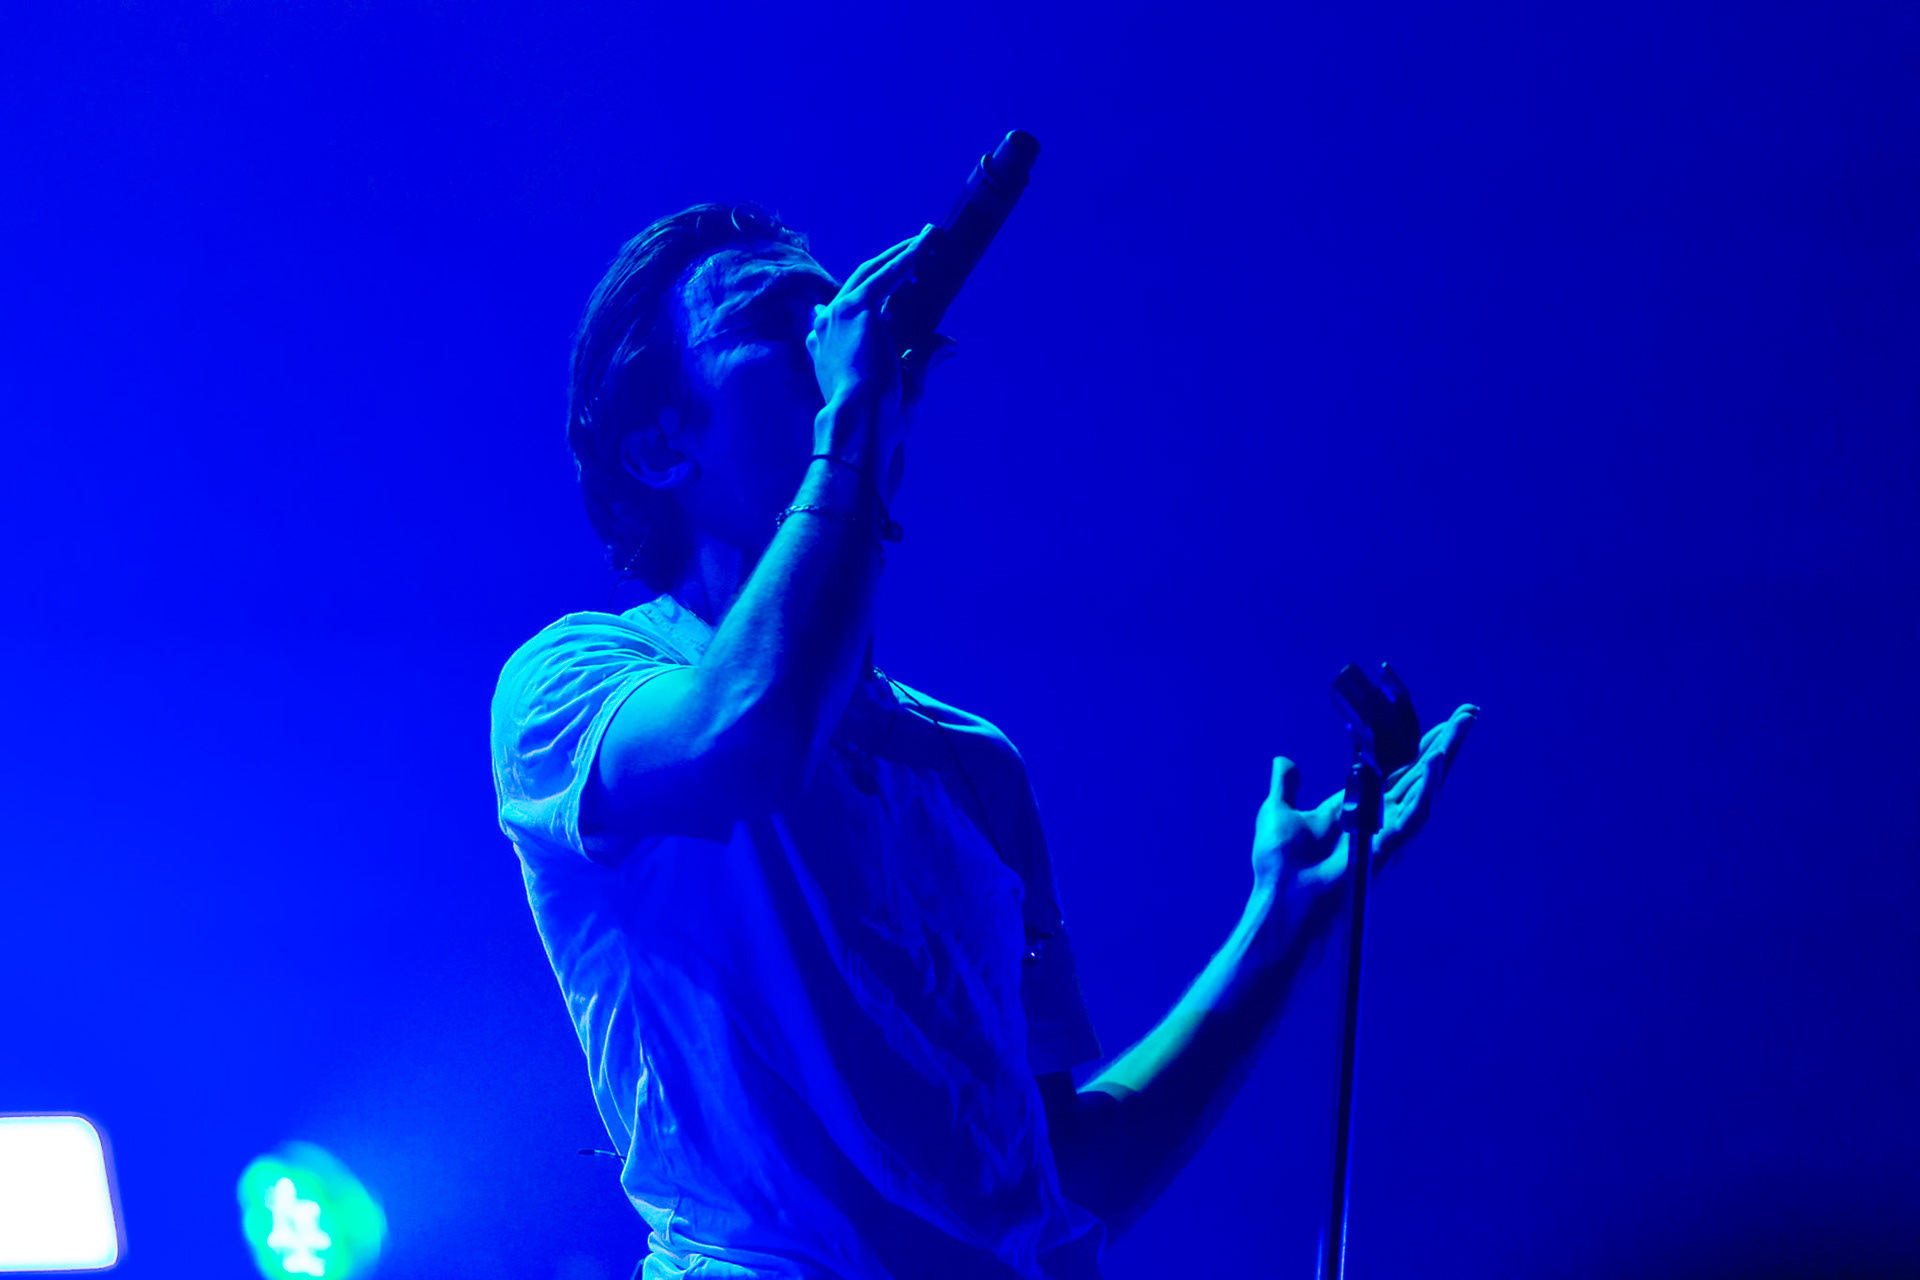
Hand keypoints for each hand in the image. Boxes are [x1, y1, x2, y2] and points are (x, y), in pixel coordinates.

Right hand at [807, 226, 937, 475]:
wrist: (862, 422)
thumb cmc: (878, 415)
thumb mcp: (905, 382)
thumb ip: (923, 357)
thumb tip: (950, 343)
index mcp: (827, 348)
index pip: (849, 313)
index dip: (873, 295)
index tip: (898, 285)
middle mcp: (826, 328)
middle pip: (861, 284)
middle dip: (889, 264)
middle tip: (916, 249)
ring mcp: (838, 315)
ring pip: (872, 272)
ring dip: (901, 253)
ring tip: (927, 238)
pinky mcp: (855, 308)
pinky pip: (887, 275)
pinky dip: (907, 258)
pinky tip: (926, 243)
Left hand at [1250, 703, 1478, 904]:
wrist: (1282, 900)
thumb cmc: (1280, 867)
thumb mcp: (1279, 813)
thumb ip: (1286, 787)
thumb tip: (1283, 762)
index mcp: (1358, 807)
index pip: (1396, 770)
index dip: (1416, 746)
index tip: (1436, 722)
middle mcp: (1379, 817)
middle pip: (1420, 773)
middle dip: (1444, 743)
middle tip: (1467, 712)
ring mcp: (1387, 832)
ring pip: (1427, 786)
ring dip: (1445, 754)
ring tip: (1463, 723)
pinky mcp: (1389, 847)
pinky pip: (1415, 813)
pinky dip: (1427, 786)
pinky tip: (1437, 759)